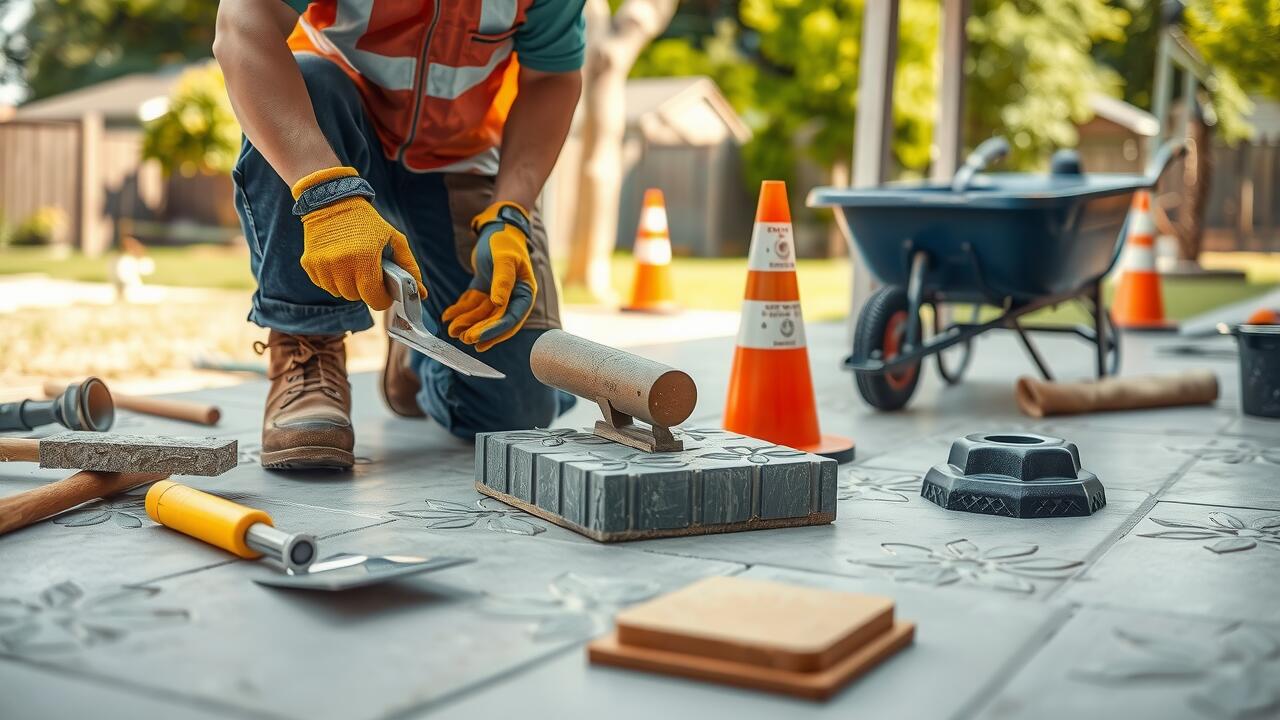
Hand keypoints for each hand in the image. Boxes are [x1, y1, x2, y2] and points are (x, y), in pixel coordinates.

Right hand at [293, 166, 425, 310]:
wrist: (331, 200)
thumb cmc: (366, 222)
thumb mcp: (393, 238)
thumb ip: (408, 266)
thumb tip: (422, 293)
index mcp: (364, 258)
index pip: (374, 298)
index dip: (382, 298)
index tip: (384, 291)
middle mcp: (341, 264)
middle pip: (356, 297)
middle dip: (365, 290)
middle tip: (369, 274)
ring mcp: (323, 265)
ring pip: (339, 293)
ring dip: (348, 285)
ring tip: (353, 266)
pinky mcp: (309, 264)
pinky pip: (324, 285)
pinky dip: (333, 279)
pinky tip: (338, 262)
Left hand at [442, 201, 536, 351]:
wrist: (496, 227)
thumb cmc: (503, 241)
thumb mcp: (503, 258)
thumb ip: (503, 280)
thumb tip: (499, 304)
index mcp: (524, 293)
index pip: (510, 318)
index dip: (494, 331)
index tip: (478, 339)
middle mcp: (513, 297)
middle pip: (495, 320)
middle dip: (478, 330)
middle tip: (463, 338)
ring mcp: (498, 295)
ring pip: (482, 315)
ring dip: (467, 322)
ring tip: (451, 330)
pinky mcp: (484, 290)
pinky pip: (472, 304)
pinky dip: (460, 310)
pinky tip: (447, 316)